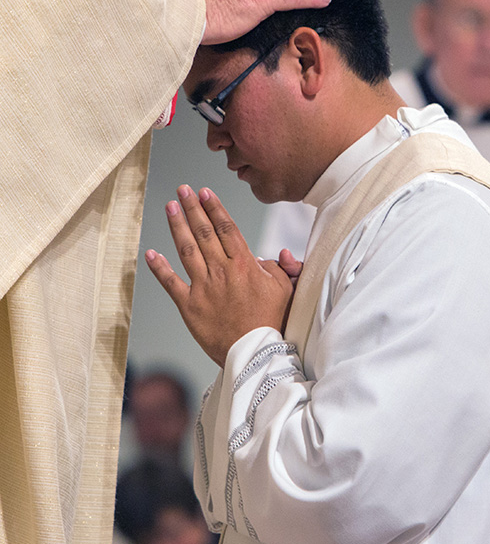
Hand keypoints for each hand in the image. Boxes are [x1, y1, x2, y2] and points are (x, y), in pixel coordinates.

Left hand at [145, 185, 293, 367]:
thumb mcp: (286, 289)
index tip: (204, 192)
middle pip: (204, 232)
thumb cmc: (272, 321)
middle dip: (192, 208)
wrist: (255, 353)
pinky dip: (159, 268)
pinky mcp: (189, 306)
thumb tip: (277, 253)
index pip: (226, 227)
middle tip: (182, 190)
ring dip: (177, 226)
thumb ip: (280, 267)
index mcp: (243, 264)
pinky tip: (150, 253)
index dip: (214, 208)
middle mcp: (221, 270)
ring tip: (170, 207)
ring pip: (187, 250)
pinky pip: (170, 283)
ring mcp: (203, 287)